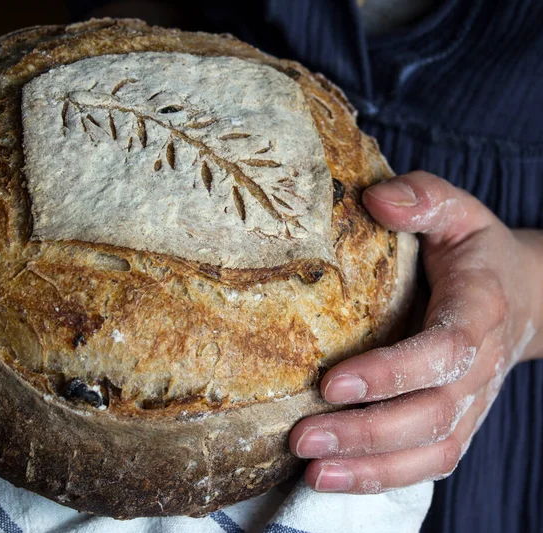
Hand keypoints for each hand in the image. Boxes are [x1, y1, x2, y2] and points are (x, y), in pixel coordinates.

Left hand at [289, 171, 542, 492]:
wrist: (520, 293)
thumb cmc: (474, 250)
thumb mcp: (457, 210)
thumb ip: (423, 198)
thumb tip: (375, 200)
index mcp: (479, 310)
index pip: (441, 352)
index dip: (392, 373)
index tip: (332, 383)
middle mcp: (479, 366)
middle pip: (431, 415)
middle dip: (366, 433)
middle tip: (303, 438)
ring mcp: (471, 402)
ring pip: (429, 450)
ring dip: (371, 468)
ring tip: (312, 472)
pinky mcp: (457, 421)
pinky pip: (428, 462)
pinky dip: (384, 477)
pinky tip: (335, 478)